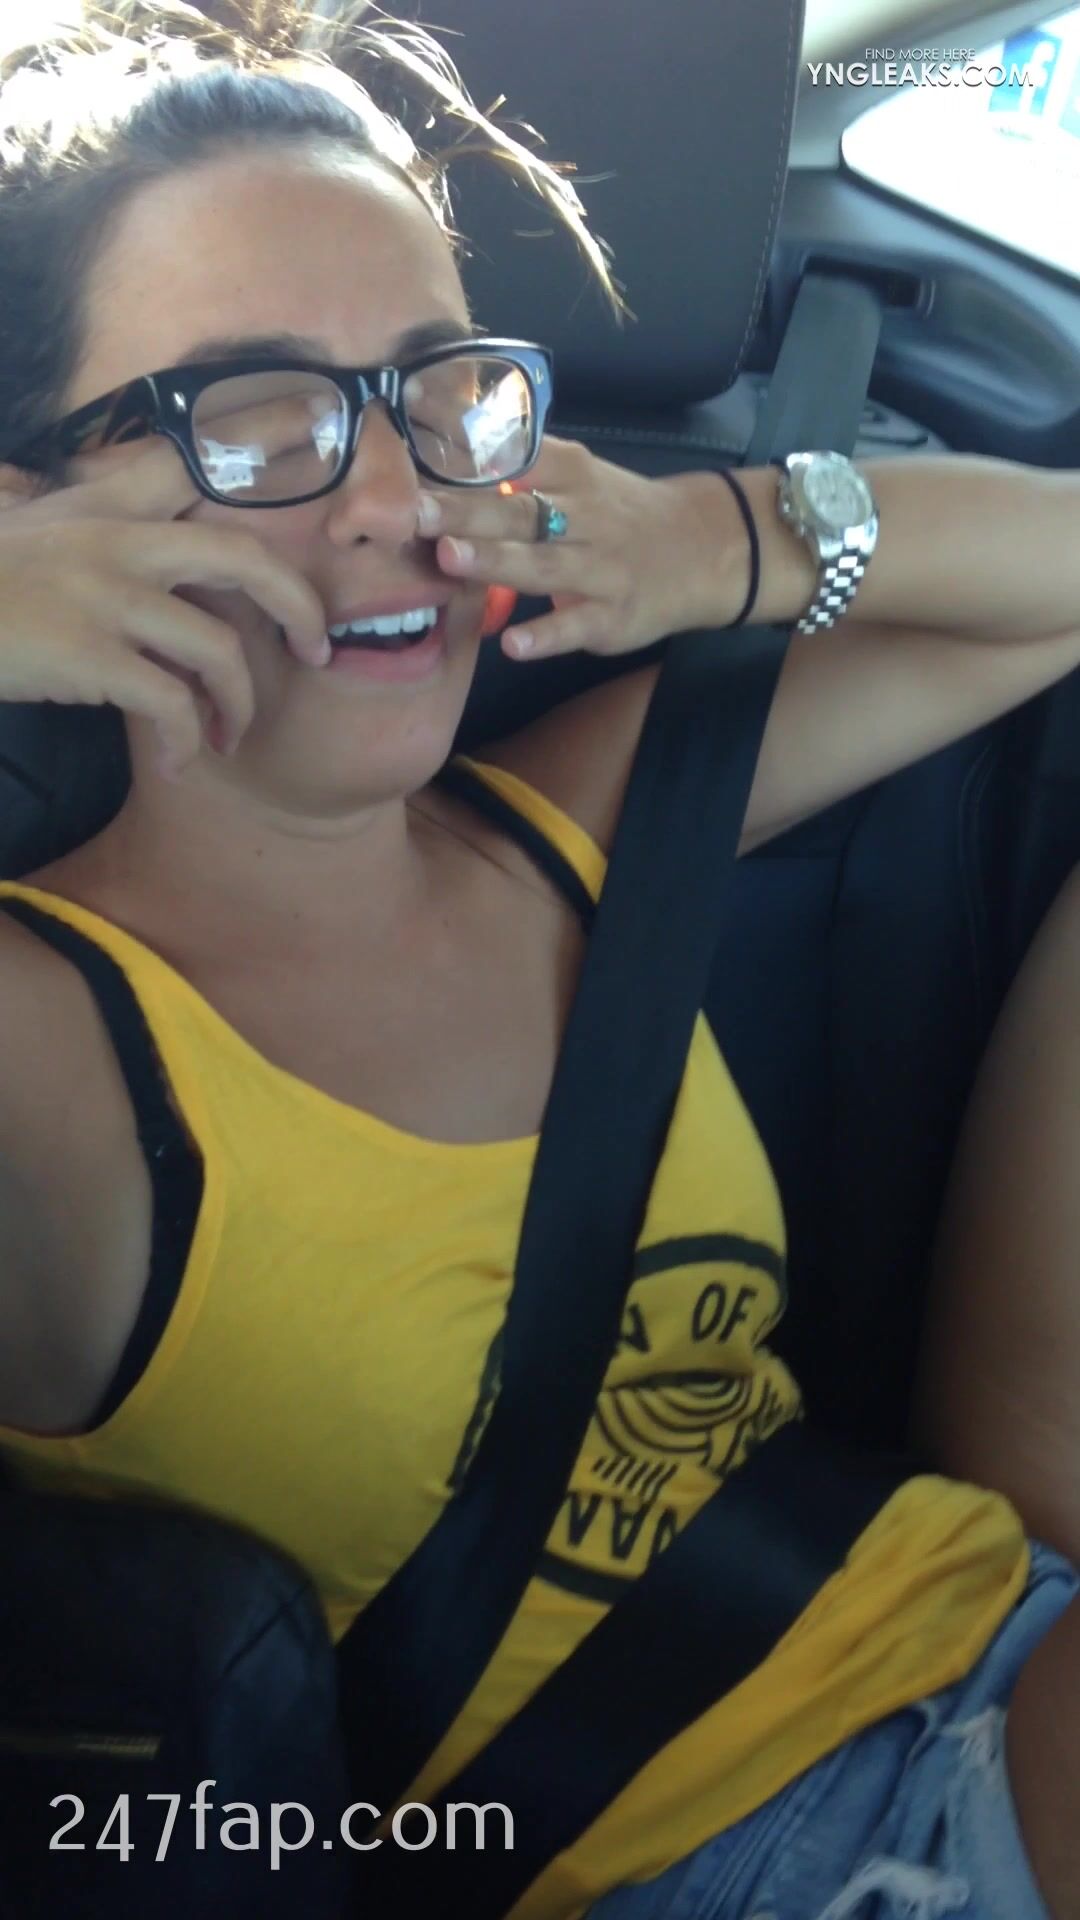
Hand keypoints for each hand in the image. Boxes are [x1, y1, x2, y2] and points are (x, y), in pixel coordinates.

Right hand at [0, 402, 328, 776]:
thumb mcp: (9, 524)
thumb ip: (34, 503)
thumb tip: (20, 485)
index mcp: (101, 509)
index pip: (188, 465)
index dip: (260, 440)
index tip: (315, 430)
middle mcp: (115, 542)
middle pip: (244, 559)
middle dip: (298, 607)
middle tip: (315, 649)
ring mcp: (104, 597)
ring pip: (218, 650)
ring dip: (236, 706)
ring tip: (223, 737)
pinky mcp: (89, 655)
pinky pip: (170, 705)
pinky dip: (183, 744)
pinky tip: (176, 764)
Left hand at [416, 436, 742, 659]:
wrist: (702, 550)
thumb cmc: (620, 514)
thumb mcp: (579, 479)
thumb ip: (521, 473)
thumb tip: (442, 461)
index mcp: (571, 476)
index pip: (515, 461)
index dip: (467, 464)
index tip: (414, 465)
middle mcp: (584, 517)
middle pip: (520, 511)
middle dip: (466, 511)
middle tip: (416, 511)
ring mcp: (600, 569)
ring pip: (544, 564)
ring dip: (496, 561)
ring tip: (449, 559)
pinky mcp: (613, 617)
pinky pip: (577, 626)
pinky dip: (547, 636)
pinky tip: (513, 644)